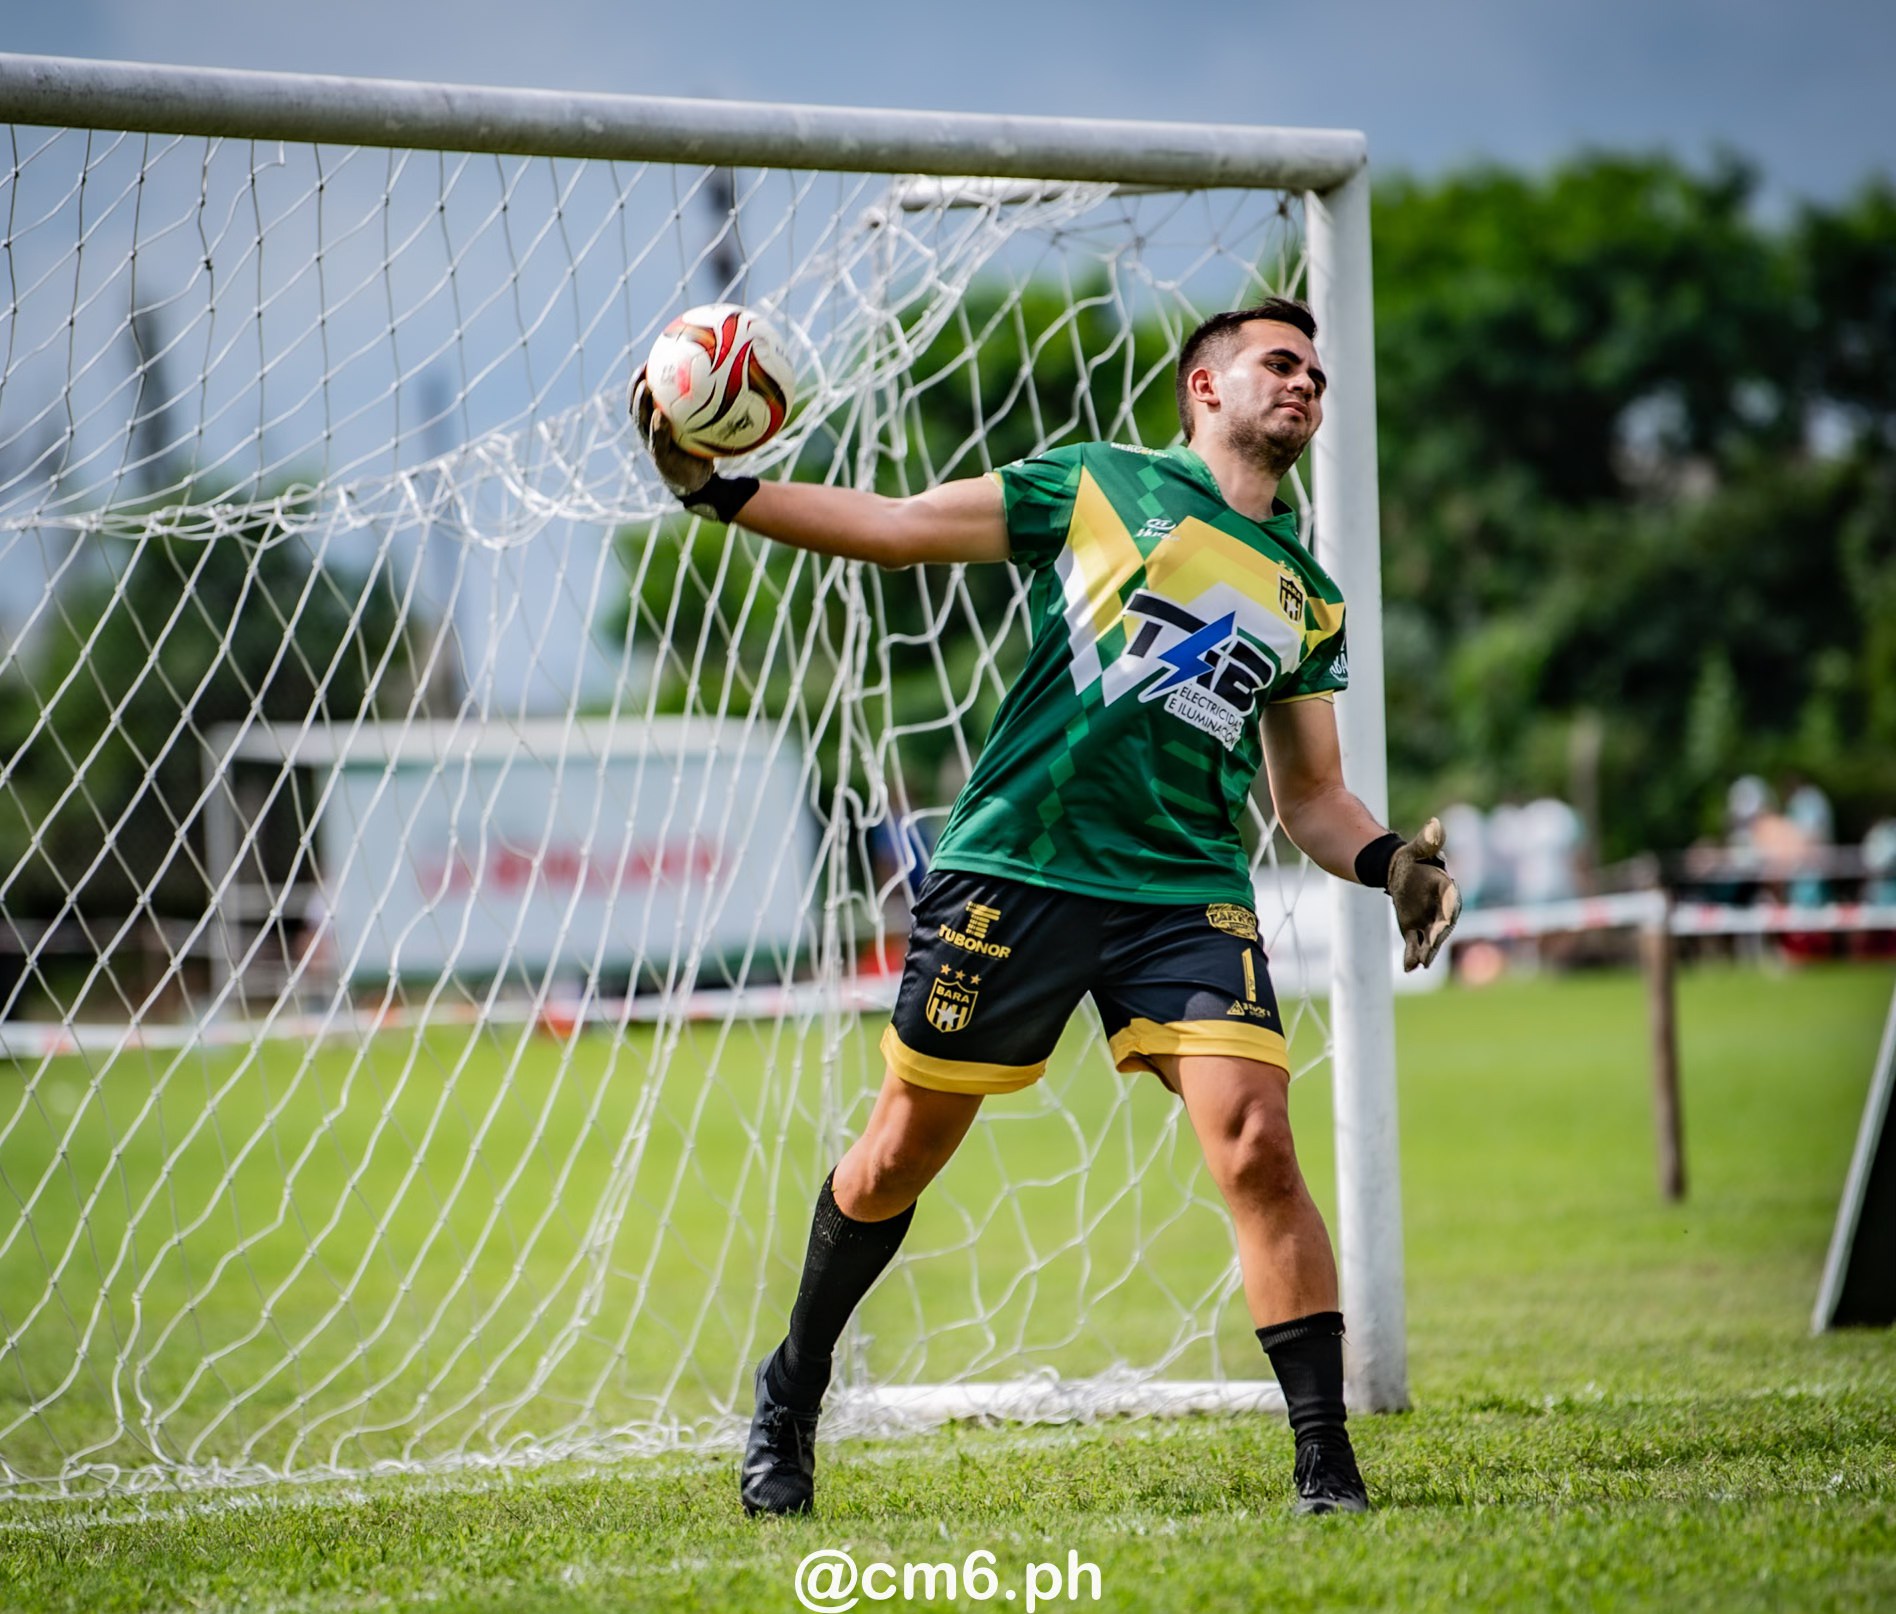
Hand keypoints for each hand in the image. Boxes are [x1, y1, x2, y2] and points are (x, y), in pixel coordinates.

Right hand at [628, 368, 714, 501]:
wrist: (699, 481)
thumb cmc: (702, 449)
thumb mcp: (704, 427)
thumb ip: (706, 408)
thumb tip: (725, 381)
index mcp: (656, 421)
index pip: (645, 397)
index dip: (642, 379)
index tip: (648, 360)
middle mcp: (651, 431)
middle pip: (637, 406)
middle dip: (636, 387)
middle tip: (642, 370)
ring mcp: (653, 444)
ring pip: (642, 421)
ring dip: (641, 404)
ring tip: (645, 388)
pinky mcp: (661, 458)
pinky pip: (657, 440)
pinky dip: (658, 428)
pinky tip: (660, 416)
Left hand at [1387, 817, 1461, 971]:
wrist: (1400, 872)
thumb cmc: (1414, 859)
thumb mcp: (1418, 850)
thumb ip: (1428, 842)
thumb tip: (1435, 825)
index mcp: (1447, 890)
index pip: (1451, 902)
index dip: (1449, 910)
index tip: (1446, 920)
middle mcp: (1442, 910)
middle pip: (1443, 926)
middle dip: (1438, 936)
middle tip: (1433, 946)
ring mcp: (1429, 923)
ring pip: (1429, 940)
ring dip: (1425, 952)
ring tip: (1419, 964)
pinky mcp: (1415, 931)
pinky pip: (1414, 945)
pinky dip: (1412, 957)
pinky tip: (1408, 968)